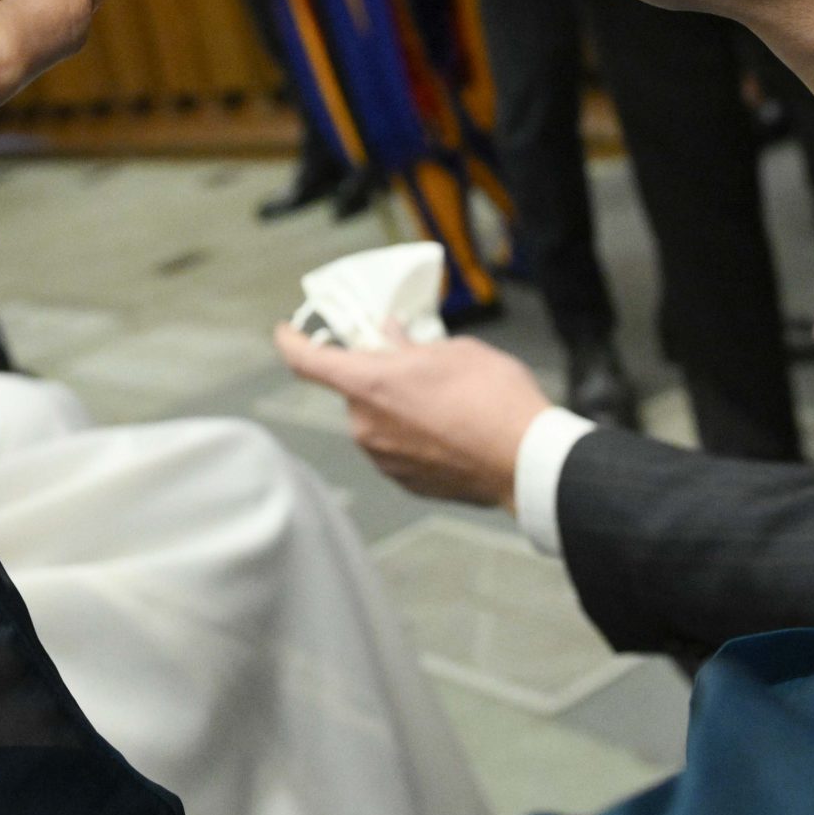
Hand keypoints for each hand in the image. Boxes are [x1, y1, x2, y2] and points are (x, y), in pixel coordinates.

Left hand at [273, 327, 546, 508]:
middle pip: (355, 392)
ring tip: (446, 402)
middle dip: (378, 377)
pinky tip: (450, 429)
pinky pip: (396, 449)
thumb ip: (411, 346)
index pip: (308, 361)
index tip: (286, 332)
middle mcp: (366, 425)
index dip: (292, 342)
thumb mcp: (453, 352)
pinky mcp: (405, 482)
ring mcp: (384, 458)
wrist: (527, 461)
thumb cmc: (493, 399)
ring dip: (397, 408)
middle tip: (416, 368)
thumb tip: (392, 339)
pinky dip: (413, 436)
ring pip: (376, 421)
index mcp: (370, 384)